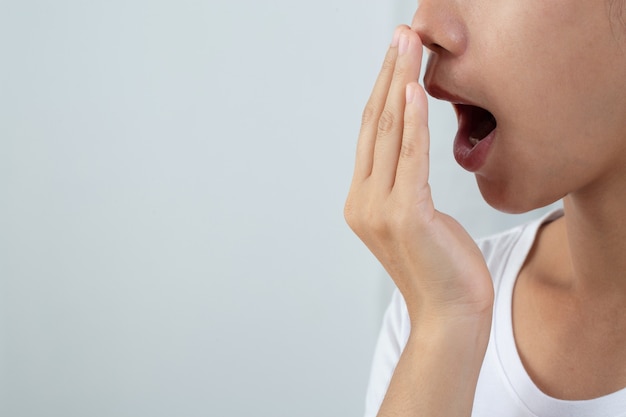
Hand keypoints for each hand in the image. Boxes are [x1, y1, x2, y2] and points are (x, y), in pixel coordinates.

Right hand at [344, 26, 493, 326]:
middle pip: (375, 124)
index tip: (395, 55)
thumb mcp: (417, 217)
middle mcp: (362, 201)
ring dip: (400, 83)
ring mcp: (378, 209)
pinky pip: (410, 157)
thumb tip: (410, 147)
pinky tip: (416, 89)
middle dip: (389, 74)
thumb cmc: (440, 267)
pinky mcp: (403, 215)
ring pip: (389, 133)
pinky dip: (413, 121)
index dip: (382, 89)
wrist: (449, 314)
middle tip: (401, 34)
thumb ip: (404, 183)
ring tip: (409, 45)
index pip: (372, 134)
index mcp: (362, 200)